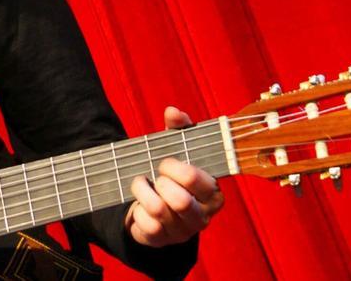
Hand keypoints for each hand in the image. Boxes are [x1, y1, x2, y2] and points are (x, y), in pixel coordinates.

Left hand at [124, 106, 224, 246]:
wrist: (157, 209)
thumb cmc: (172, 176)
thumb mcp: (176, 150)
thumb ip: (178, 130)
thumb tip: (172, 111)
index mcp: (212, 192)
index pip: (194, 179)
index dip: (174, 167)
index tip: (165, 162)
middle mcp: (203, 215)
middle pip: (180, 200)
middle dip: (160, 182)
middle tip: (155, 175)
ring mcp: (183, 231)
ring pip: (158, 210)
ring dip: (142, 193)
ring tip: (140, 184)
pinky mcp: (163, 240)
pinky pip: (147, 225)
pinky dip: (138, 211)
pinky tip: (140, 205)